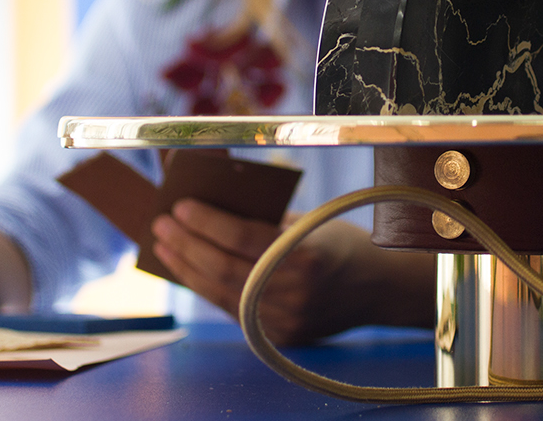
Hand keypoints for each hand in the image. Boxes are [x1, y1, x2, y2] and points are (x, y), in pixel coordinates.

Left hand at [151, 199, 433, 344]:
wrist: (380, 289)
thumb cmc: (343, 243)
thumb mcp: (309, 221)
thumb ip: (264, 219)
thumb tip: (211, 205)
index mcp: (307, 256)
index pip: (243, 238)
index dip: (207, 222)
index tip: (180, 206)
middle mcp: (295, 293)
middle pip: (224, 269)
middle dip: (186, 244)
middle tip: (162, 223)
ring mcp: (285, 320)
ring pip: (222, 294)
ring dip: (187, 268)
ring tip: (165, 245)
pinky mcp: (278, 337)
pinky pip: (233, 309)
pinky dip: (206, 287)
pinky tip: (189, 268)